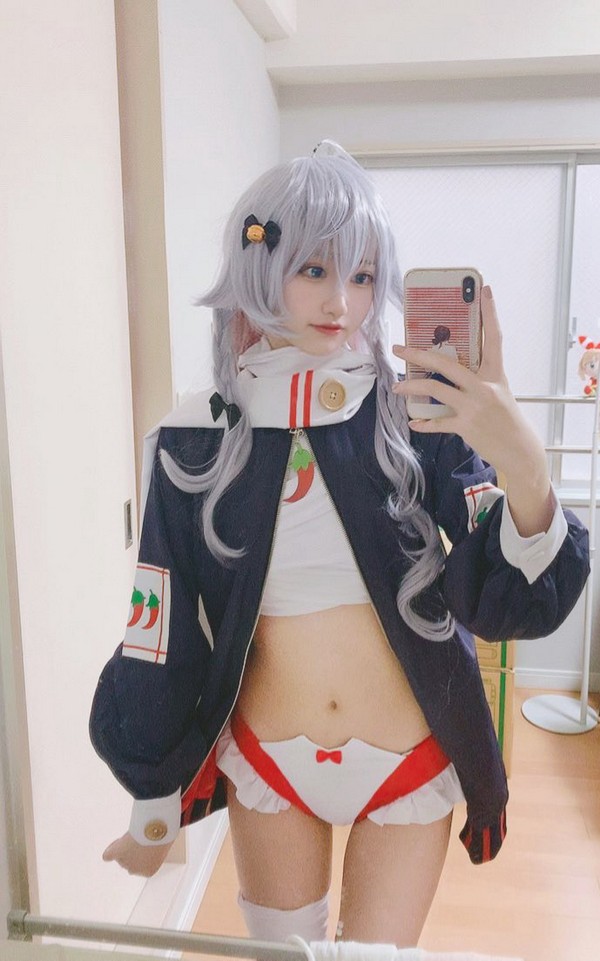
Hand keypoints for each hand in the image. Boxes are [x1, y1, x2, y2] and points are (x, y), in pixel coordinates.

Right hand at [102, 832, 173, 876]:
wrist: (156, 829)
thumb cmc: (164, 835)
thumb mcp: (163, 845)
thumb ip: (154, 850)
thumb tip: (149, 844)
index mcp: (149, 871)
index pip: (142, 866)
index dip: (144, 853)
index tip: (147, 844)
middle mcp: (136, 870)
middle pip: (131, 863)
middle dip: (134, 853)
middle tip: (140, 839)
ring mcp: (125, 862)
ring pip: (121, 857)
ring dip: (124, 848)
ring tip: (133, 835)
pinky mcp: (117, 853)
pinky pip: (108, 855)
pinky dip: (109, 851)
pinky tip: (110, 850)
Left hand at [392, 285, 553, 535]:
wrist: (519, 449)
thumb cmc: (505, 418)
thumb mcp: (498, 392)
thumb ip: (477, 379)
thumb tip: (448, 369)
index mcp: (495, 374)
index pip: (493, 337)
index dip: (490, 313)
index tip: (485, 290)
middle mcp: (484, 387)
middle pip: (447, 364)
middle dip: (419, 354)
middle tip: (398, 347)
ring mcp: (475, 406)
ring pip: (436, 390)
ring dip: (412, 387)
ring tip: (397, 387)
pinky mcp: (466, 426)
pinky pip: (438, 423)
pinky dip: (424, 423)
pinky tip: (412, 423)